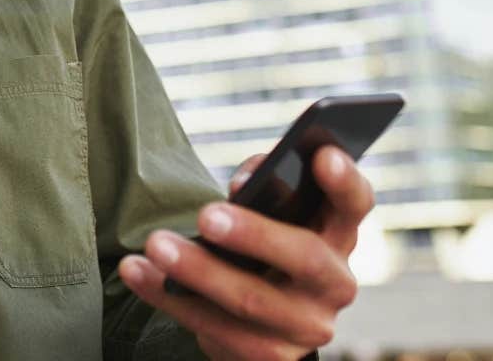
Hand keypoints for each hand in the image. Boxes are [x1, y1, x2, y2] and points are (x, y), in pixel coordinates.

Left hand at [116, 146, 373, 360]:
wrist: (261, 322)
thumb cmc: (262, 245)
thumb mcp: (273, 215)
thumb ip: (263, 184)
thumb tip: (242, 186)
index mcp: (339, 235)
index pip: (355, 204)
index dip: (344, 180)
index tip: (321, 152)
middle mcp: (335, 284)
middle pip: (305, 258)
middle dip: (254, 234)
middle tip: (206, 215)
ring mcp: (307, 327)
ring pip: (251, 301)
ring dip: (198, 271)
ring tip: (155, 243)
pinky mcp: (270, 357)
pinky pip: (215, 329)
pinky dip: (169, 297)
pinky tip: (137, 272)